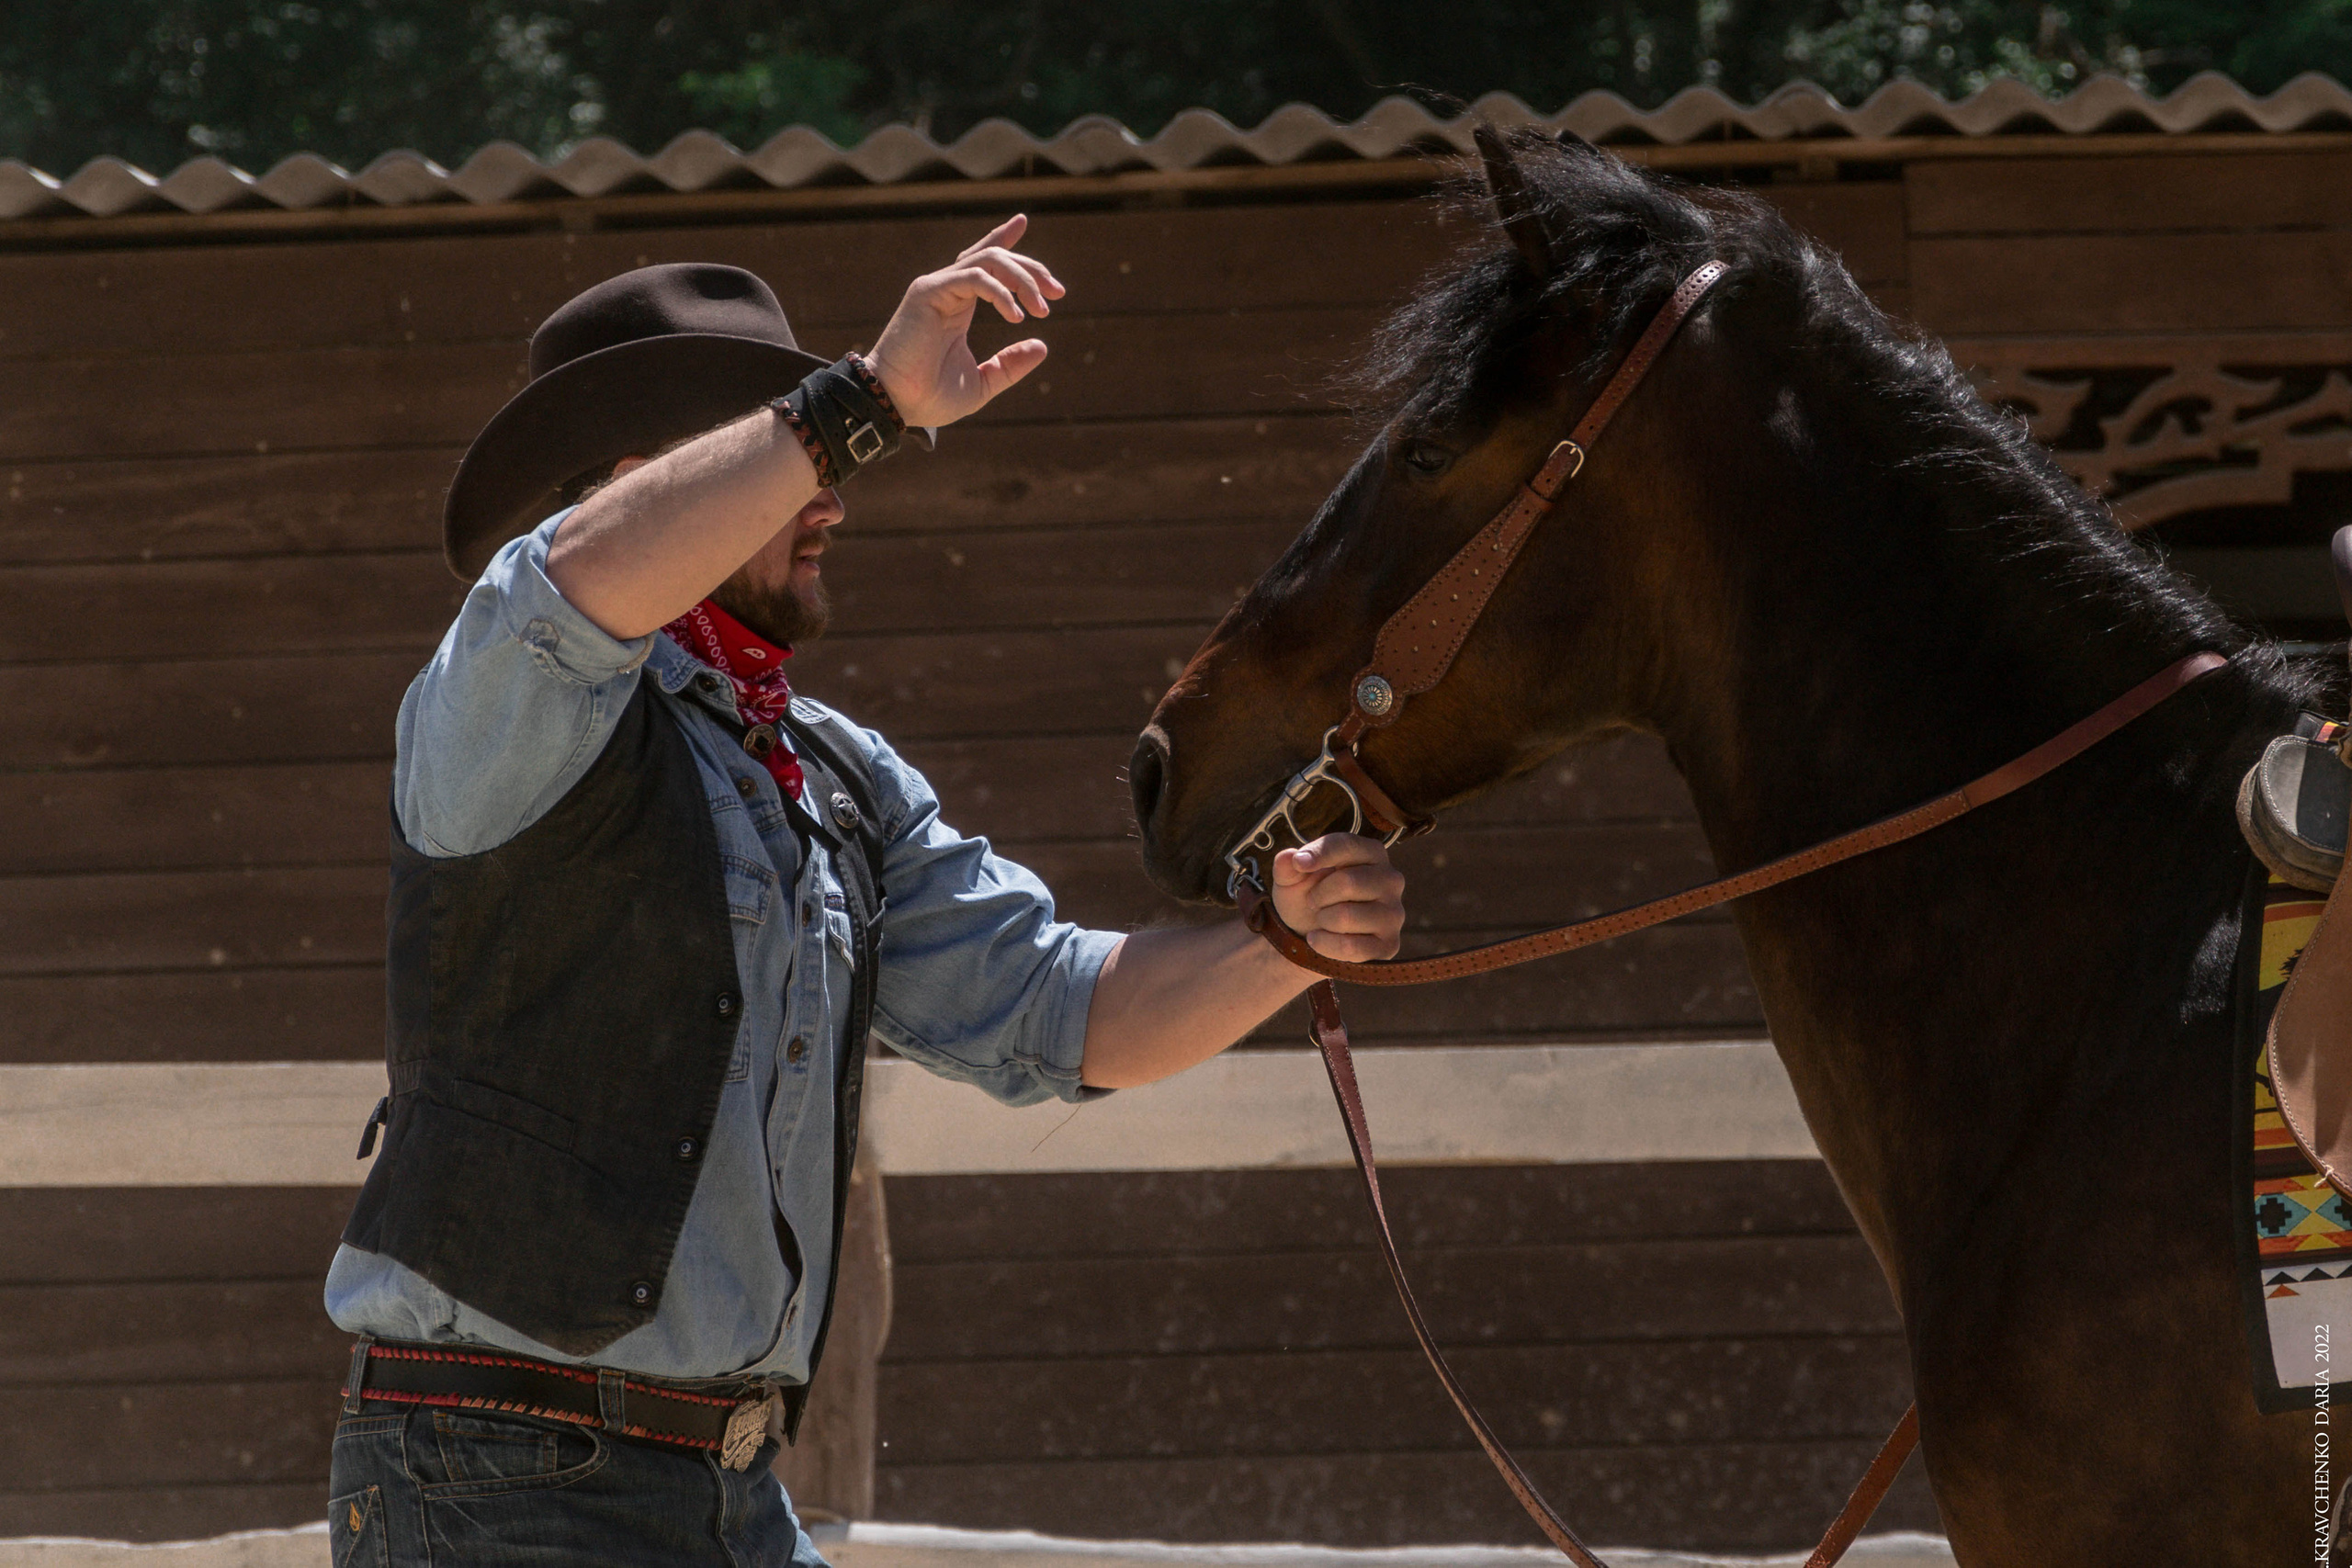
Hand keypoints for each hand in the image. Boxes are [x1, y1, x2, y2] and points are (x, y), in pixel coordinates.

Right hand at [865, 214, 1064, 429]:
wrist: (895, 404)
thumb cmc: (930, 397)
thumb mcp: (982, 382)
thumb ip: (1010, 365)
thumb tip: (1042, 345)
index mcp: (958, 306)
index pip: (983, 262)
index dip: (1004, 239)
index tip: (1023, 221)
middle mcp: (948, 290)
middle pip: (994, 257)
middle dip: (1030, 269)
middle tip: (1057, 293)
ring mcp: (937, 287)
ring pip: (988, 260)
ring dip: (1021, 279)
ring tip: (1040, 308)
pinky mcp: (928, 292)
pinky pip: (973, 277)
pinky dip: (1000, 292)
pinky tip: (1015, 315)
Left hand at [1269, 834, 1406, 962]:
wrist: (1309, 933)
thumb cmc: (1308, 895)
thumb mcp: (1291, 878)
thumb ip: (1287, 866)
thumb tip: (1289, 858)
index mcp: (1372, 853)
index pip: (1348, 845)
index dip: (1320, 853)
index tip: (1299, 864)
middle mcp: (1391, 880)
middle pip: (1348, 882)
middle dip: (1318, 895)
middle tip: (1314, 901)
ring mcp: (1394, 914)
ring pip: (1347, 916)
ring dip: (1322, 920)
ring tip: (1323, 919)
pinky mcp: (1389, 944)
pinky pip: (1351, 947)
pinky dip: (1325, 944)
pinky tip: (1319, 939)